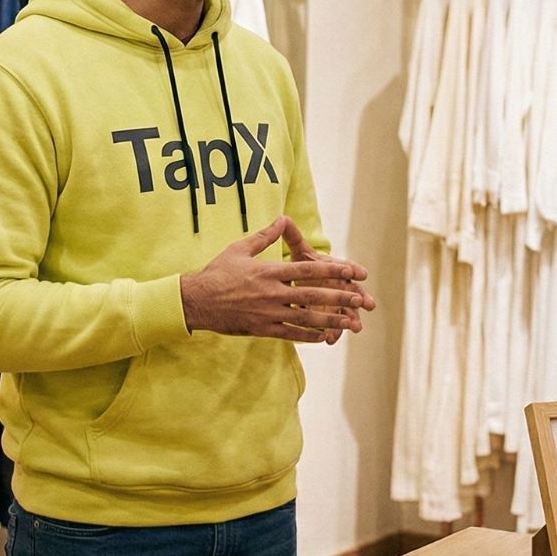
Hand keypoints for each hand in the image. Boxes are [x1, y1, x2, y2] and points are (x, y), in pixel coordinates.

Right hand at [181, 217, 368, 342]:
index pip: (309, 269)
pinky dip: (308, 336)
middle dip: (340, 297)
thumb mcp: (240, 248)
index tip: (352, 271)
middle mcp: (272, 292)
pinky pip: (289, 333)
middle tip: (361, 299)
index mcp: (270, 271)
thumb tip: (282, 218)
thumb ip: (265, 236)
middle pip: (313, 295)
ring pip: (306, 318)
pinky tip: (324, 337)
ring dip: (330, 320)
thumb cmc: (217, 272)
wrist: (195, 301)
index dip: (333, 270)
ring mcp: (268, 313)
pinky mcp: (261, 329)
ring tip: (350, 322)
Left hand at [282, 217, 376, 343]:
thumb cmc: (304, 264)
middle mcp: (341, 286)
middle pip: (353, 292)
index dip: (354, 270)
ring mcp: (337, 303)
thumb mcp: (298, 251)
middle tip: (368, 304)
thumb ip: (293, 237)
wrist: (301, 281)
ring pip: (347, 312)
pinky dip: (332, 333)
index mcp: (335, 268)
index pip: (347, 268)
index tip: (362, 273)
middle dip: (361, 298)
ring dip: (352, 319)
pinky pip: (333, 327)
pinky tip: (329, 340)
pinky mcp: (330, 318)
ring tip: (355, 327)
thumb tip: (284, 218)